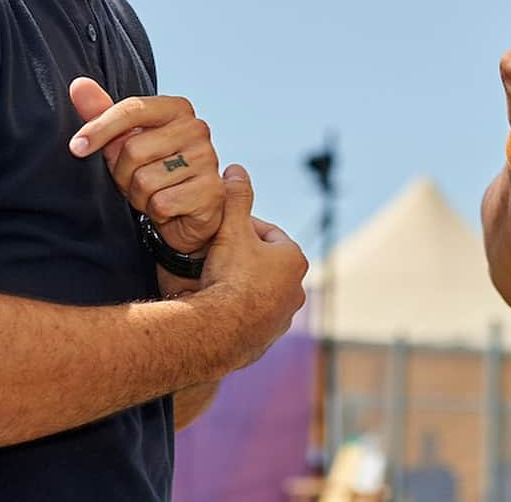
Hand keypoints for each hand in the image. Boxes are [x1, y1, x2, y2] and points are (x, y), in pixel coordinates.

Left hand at [68, 79, 223, 255]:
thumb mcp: (125, 141)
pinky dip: (156, 212)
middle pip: (133, 149)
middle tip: (135, 178)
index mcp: (177, 109)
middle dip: (123, 173)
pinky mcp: (211, 190)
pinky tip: (168, 207)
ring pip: (145, 180)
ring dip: (139, 195)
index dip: (99, 128)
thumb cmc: (155, 171)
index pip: (132, 109)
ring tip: (153, 192)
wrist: (187, 212)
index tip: (77, 147)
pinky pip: (161, 203)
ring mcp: (207, 158)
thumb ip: (102, 112)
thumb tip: (79, 85)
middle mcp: (197, 128)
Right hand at [197, 165, 307, 372]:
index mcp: (295, 260)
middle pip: (264, 263)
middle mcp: (296, 290)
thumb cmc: (230, 277)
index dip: (243, 227)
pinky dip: (236, 310)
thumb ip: (236, 198)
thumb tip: (237, 170)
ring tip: (213, 280)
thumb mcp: (232, 228)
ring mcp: (282, 318)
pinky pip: (250, 318)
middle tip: (215, 253)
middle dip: (243, 256)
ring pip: (258, 291)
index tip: (223, 228)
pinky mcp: (265, 341)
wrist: (217, 332)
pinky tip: (216, 306)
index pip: (268, 233)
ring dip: (241, 284)